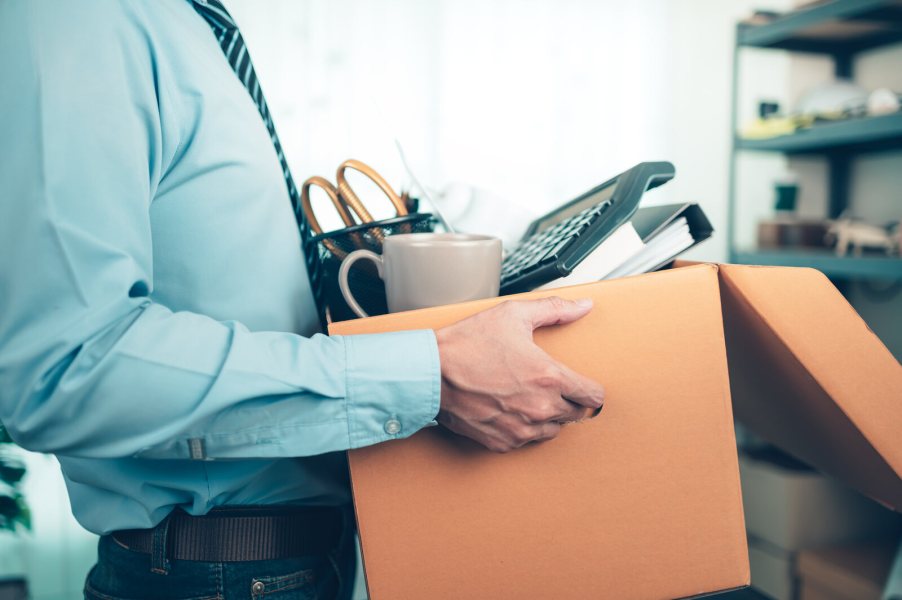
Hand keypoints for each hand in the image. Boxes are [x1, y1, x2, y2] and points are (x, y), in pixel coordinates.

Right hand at [435, 297, 604, 452]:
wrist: (430, 373)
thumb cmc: (467, 344)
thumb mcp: (513, 315)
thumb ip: (554, 310)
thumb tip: (583, 306)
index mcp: (549, 377)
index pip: (594, 397)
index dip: (592, 390)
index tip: (584, 386)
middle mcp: (540, 408)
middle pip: (578, 415)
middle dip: (569, 400)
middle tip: (551, 386)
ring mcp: (522, 429)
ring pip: (554, 430)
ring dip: (549, 416)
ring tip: (529, 396)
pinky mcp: (503, 442)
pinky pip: (528, 440)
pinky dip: (524, 427)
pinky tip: (511, 409)